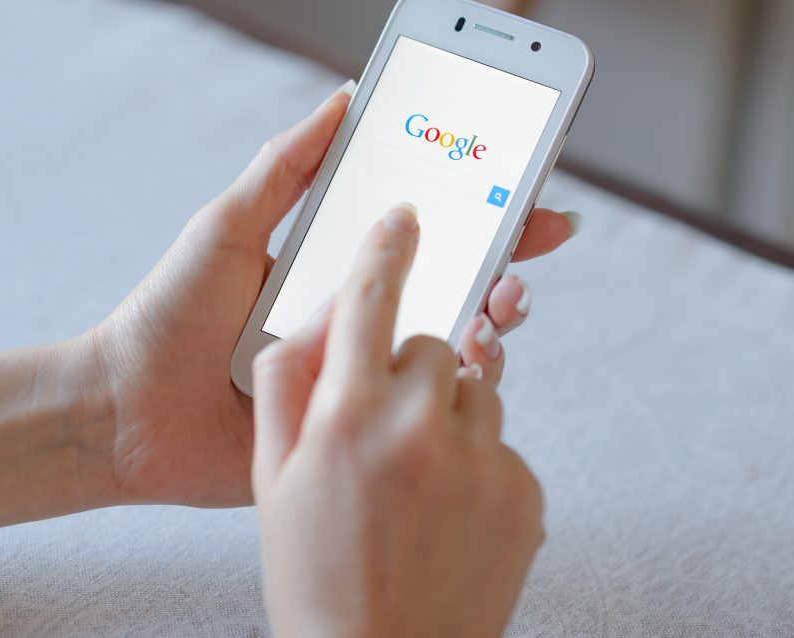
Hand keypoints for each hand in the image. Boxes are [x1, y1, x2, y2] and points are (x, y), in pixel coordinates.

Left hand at [81, 82, 574, 506]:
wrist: (127, 414)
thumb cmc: (170, 314)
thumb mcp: (228, 226)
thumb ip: (287, 166)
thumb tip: (346, 94)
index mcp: (333, 265)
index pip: (420, 229)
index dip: (477, 206)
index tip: (523, 184)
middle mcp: (355, 314)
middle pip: (449, 281)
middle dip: (504, 257)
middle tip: (536, 240)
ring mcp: (358, 370)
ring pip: (446, 342)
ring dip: (492, 314)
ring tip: (504, 298)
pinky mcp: (351, 423)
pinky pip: (416, 404)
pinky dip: (459, 383)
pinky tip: (474, 361)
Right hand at [252, 204, 543, 637]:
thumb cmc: (312, 572)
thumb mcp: (269, 476)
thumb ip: (284, 382)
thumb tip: (321, 319)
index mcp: (349, 415)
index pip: (374, 297)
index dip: (388, 249)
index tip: (405, 220)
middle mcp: (422, 426)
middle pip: (433, 343)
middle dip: (407, 368)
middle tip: (380, 426)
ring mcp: (483, 460)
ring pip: (474, 387)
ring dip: (444, 412)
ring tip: (410, 478)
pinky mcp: (524, 492)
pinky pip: (500, 442)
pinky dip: (474, 459)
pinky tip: (441, 510)